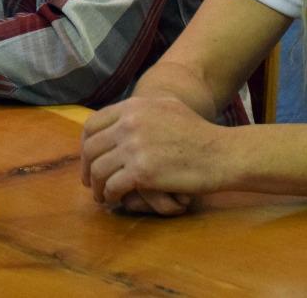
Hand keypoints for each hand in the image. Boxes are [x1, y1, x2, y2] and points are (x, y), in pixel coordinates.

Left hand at [80, 95, 224, 211]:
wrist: (220, 153)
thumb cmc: (198, 133)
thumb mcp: (167, 107)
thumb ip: (141, 110)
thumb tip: (120, 118)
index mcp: (133, 107)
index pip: (92, 125)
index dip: (86, 146)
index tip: (89, 160)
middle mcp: (130, 123)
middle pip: (91, 149)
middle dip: (87, 170)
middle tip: (91, 183)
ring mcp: (134, 147)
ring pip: (98, 170)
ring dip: (96, 187)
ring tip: (102, 196)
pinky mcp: (142, 171)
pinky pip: (112, 186)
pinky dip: (110, 195)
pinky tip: (115, 200)